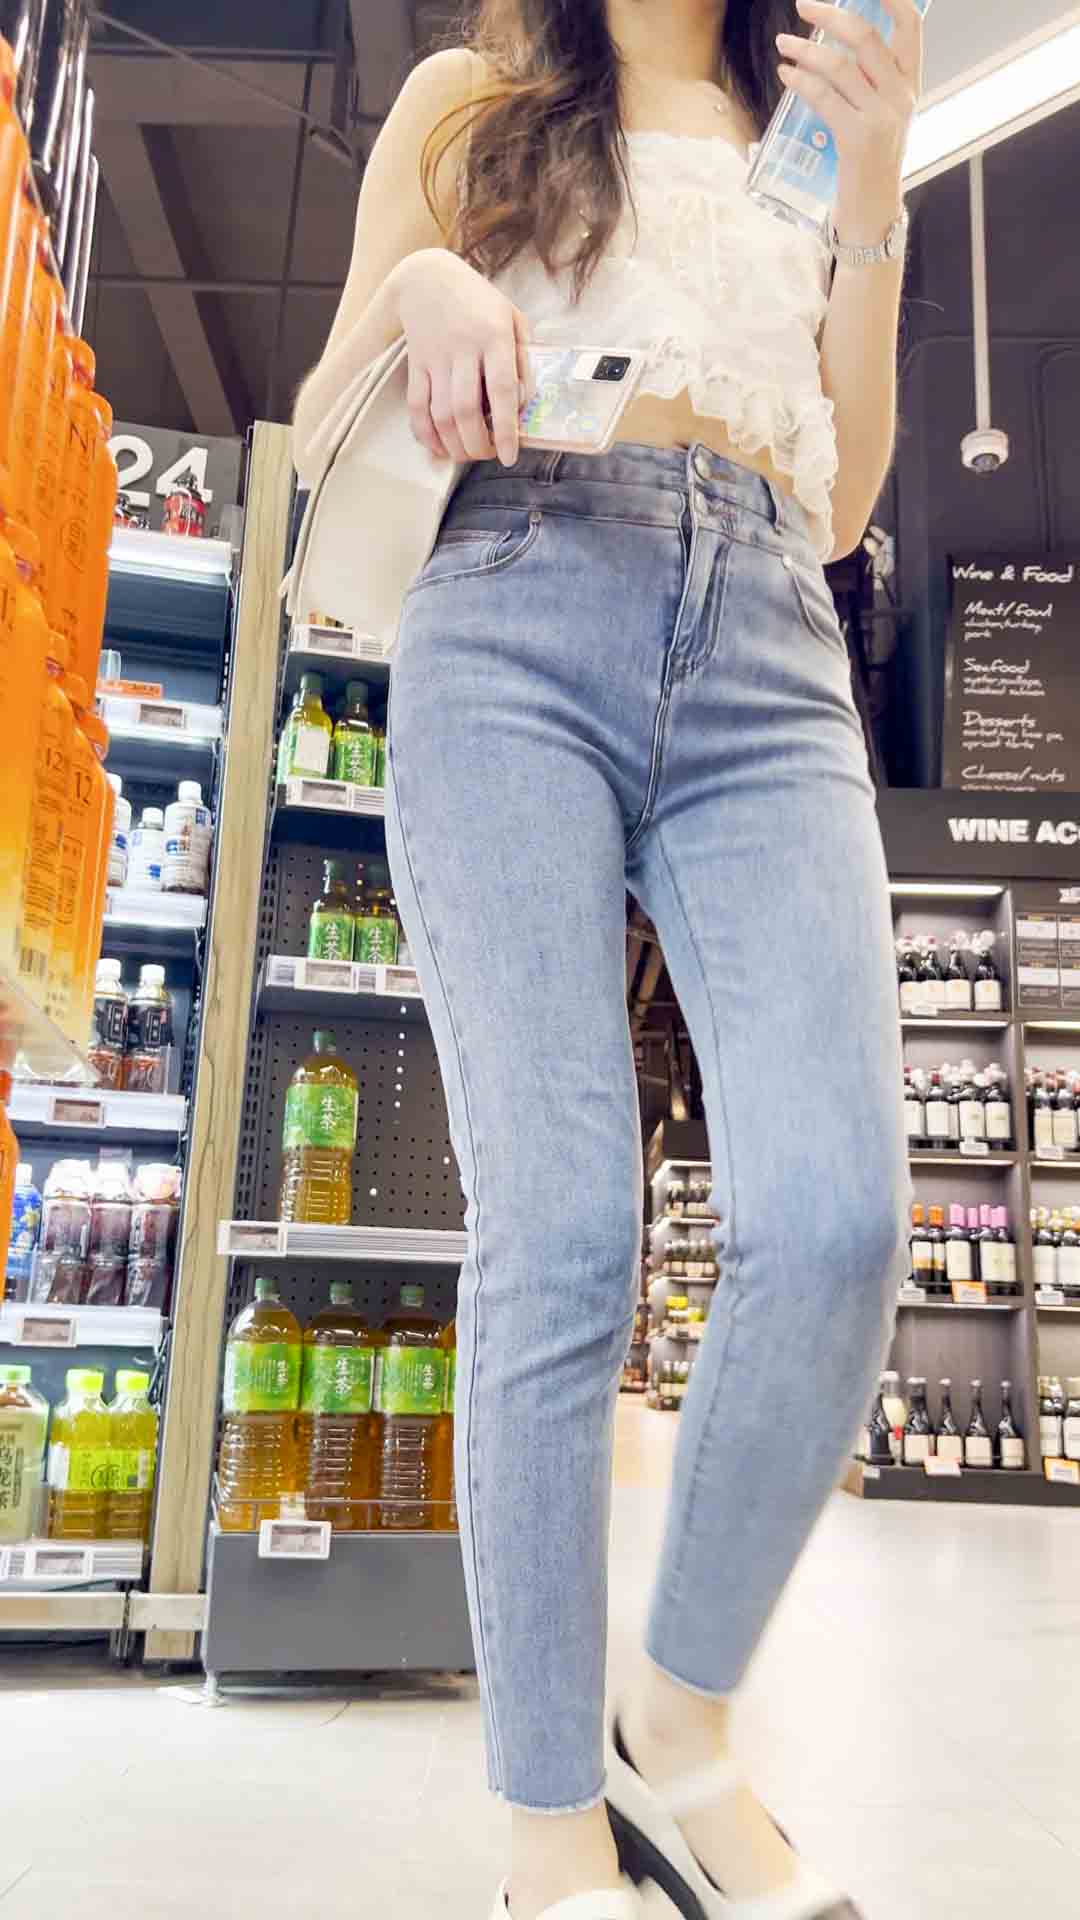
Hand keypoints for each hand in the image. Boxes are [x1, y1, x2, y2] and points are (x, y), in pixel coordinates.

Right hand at [390, 249, 530, 466]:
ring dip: (453, 443)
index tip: (508, 456)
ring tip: (465, 455)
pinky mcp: (415, 363)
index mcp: (494, 335)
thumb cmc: (479, 301)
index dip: (504, 428)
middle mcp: (463, 347)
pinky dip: (425, 432)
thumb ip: (523, 356)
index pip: (500, 390)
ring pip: (441, 413)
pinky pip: (416, 406)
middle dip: (476, 443)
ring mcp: (436, 357)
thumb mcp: (512, 317)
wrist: (428, 278)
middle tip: (486, 456)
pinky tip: (437, 447)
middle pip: (466, 409)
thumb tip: (526, 401)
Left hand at [776, 0, 923, 245]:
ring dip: (804, 49)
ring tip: (783, 44)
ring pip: (837, 65)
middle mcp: (900, 96)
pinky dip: (799, 80)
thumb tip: (839, 44)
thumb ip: (872, 81)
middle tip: (803, 5)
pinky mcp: (856, 137)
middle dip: (830, 15)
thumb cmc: (872, 162)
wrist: (874, 212)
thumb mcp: (883, 115)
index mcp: (910, 84)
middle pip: (865, 37)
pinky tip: (786, 74)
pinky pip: (822, 96)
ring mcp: (880, 116)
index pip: (910, 27)